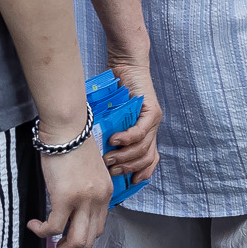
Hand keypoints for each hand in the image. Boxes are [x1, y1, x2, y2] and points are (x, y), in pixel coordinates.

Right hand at [30, 119, 110, 247]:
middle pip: (88, 241)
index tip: (66, 242)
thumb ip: (85, 190)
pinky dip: (42, 232)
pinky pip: (54, 227)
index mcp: (105, 193)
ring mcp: (83, 200)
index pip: (98, 228)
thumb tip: (70, 208)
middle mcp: (98, 199)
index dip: (81, 240)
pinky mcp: (65, 197)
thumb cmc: (72, 142)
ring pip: (75, 242)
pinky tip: (33, 226)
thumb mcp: (88, 170)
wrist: (66, 126)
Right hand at [101, 61, 162, 186]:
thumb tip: (93, 154)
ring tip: (109, 157)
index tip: (129, 184)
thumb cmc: (114, 89)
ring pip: (143, 148)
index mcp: (144, 133)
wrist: (125, 63)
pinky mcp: (152, 111)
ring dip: (125, 156)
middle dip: (127, 169)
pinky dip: (127, 138)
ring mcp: (153, 121)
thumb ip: (107, 132)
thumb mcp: (110, 117)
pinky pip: (141, 131)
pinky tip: (115, 140)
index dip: (141, 174)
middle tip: (110, 171)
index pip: (149, 161)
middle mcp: (152, 129)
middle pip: (145, 159)